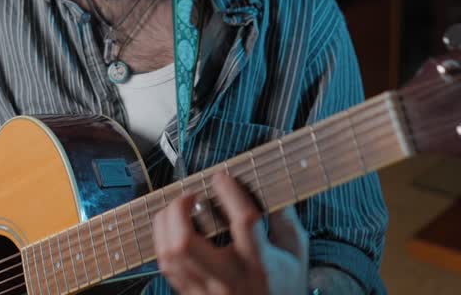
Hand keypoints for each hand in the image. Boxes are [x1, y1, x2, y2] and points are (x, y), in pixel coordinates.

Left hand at [154, 171, 308, 294]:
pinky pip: (167, 268)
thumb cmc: (284, 287)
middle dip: (179, 210)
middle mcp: (230, 279)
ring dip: (167, 224)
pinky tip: (174, 230)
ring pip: (170, 255)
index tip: (221, 177)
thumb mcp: (296, 254)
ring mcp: (207, 292)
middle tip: (190, 195)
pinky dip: (164, 242)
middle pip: (186, 243)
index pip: (243, 223)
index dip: (230, 193)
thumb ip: (286, 220)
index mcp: (261, 264)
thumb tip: (272, 189)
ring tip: (178, 209)